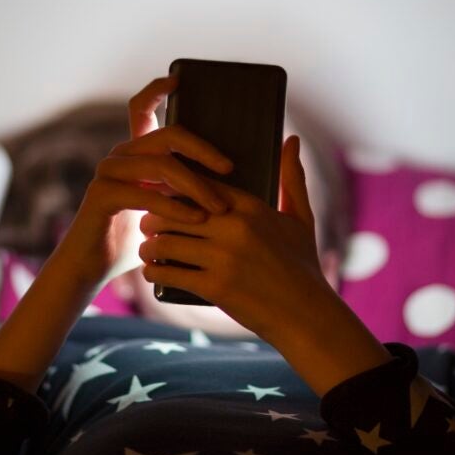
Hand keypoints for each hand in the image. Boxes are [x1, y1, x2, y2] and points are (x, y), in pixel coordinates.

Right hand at [56, 75, 233, 288]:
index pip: (141, 109)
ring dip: (197, 186)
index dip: (157, 90)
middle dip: (204, 150)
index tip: (178, 79)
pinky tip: (196, 218)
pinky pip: (146, 194)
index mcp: (135, 154)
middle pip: (168, 136)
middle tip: (230, 168)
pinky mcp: (102, 194)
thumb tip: (228, 183)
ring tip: (220, 208)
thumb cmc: (134, 241)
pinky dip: (175, 207)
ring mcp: (108, 173)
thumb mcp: (165, 212)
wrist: (93, 267)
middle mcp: (120, 156)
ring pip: (162, 165)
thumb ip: (183, 193)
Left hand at [137, 134, 333, 346]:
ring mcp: (224, 257)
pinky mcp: (215, 286)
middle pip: (174, 211)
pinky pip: (169, 272)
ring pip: (166, 241)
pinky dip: (154, 272)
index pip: (198, 186)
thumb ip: (292, 177)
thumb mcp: (301, 218)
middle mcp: (235, 228)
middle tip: (147, 224)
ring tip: (147, 249)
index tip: (163, 197)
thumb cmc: (303, 266)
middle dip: (155, 218)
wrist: (307, 316)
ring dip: (150, 246)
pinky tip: (151, 272)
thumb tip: (292, 139)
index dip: (175, 191)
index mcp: (251, 208)